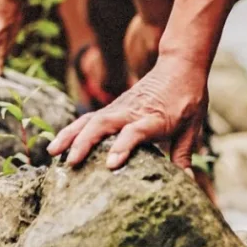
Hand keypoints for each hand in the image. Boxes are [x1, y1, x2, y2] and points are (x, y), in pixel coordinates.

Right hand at [49, 56, 207, 171]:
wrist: (180, 65)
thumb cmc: (188, 98)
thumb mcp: (193, 126)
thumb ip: (184, 153)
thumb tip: (187, 182)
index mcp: (155, 117)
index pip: (136, 131)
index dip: (124, 146)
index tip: (111, 164)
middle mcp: (133, 111)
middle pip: (105, 123)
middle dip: (86, 143)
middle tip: (71, 163)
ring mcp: (120, 107)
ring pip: (91, 119)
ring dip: (71, 135)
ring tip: (53, 153)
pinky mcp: (112, 107)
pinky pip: (88, 118)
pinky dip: (71, 130)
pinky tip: (57, 145)